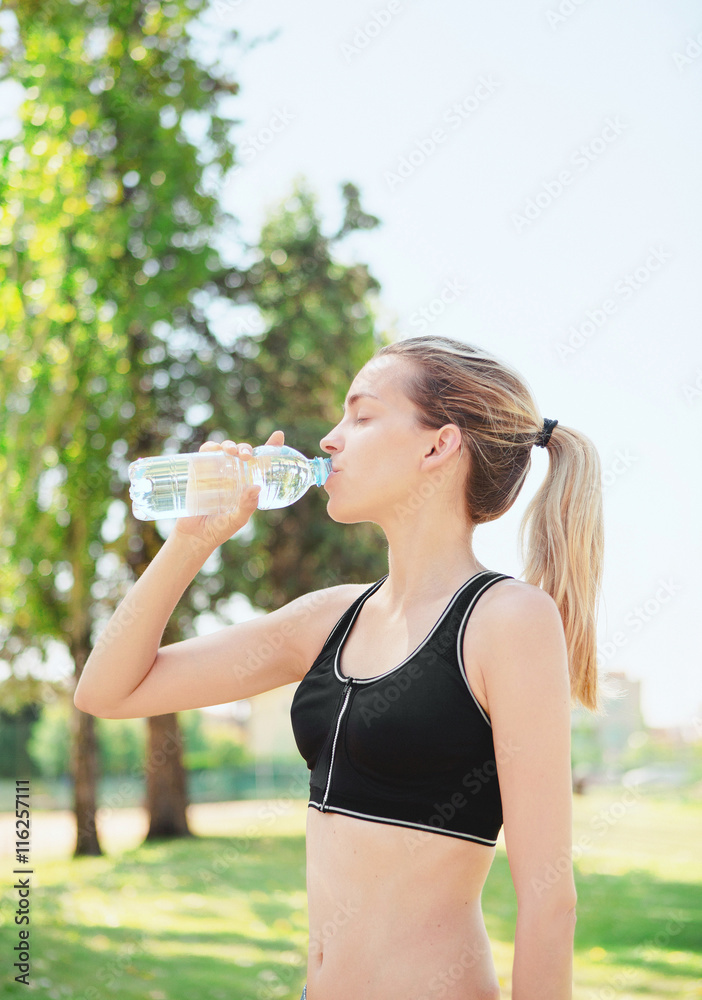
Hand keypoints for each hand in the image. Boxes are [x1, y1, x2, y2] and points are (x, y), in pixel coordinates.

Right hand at [174, 429, 284, 550]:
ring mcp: (216, 472)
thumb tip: (256, 487)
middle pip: (243, 453)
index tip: (278, 435)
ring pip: (225, 449)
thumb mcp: (237, 520)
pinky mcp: (199, 472)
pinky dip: (210, 447)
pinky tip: (214, 449)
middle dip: (246, 449)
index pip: (261, 462)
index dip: (271, 446)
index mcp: (247, 483)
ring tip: (231, 451)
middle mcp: (233, 475)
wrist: (194, 536)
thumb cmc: (219, 529)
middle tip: (246, 456)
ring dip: (229, 445)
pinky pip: (205, 454)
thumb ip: (247, 506)